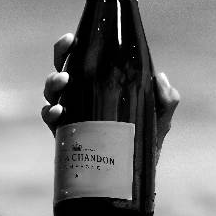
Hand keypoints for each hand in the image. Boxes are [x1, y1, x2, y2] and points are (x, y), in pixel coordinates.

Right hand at [41, 33, 179, 160]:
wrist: (134, 177)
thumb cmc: (147, 140)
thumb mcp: (160, 116)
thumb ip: (166, 99)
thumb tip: (159, 78)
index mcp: (101, 83)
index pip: (82, 57)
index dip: (71, 46)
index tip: (71, 38)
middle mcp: (83, 95)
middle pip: (62, 69)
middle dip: (58, 61)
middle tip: (67, 64)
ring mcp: (73, 114)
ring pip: (53, 93)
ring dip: (53, 84)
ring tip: (64, 83)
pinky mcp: (67, 135)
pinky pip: (51, 120)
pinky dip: (49, 113)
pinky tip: (57, 112)